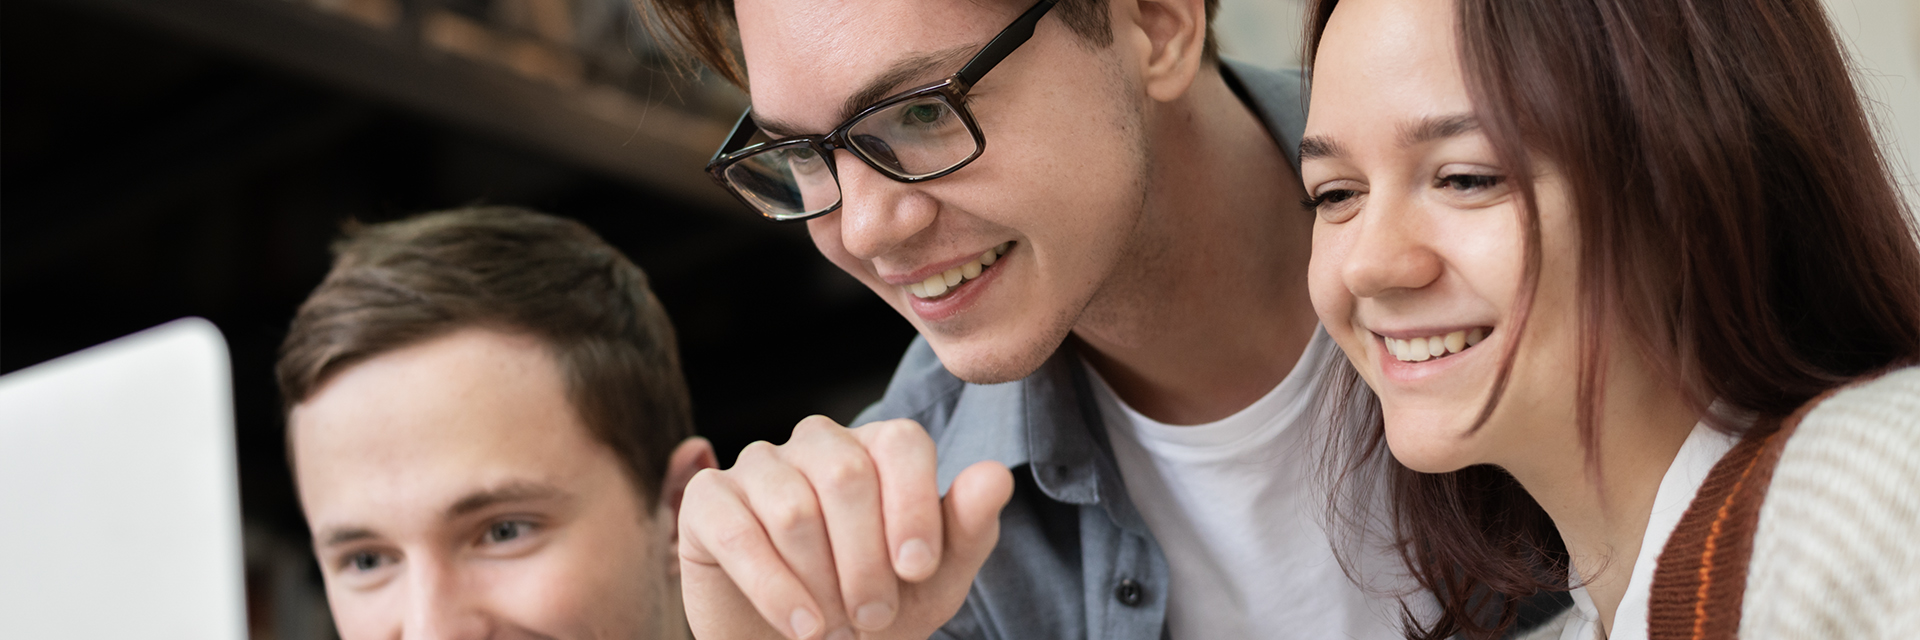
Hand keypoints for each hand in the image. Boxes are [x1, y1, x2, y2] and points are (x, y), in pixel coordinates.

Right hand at [680, 416, 1013, 639]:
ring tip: (832, 627)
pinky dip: (773, 588)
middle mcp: (818, 442)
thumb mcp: (933, 585)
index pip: (901, 443)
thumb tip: (996, 475)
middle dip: (866, 561)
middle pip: (846, 474)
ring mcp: (759, 465)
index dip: (914, 507)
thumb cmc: (874, 613)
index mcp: (877, 447)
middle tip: (874, 618)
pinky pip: (738, 532)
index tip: (917, 572)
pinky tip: (800, 626)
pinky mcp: (708, 501)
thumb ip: (968, 530)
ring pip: (793, 508)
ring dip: (820, 582)